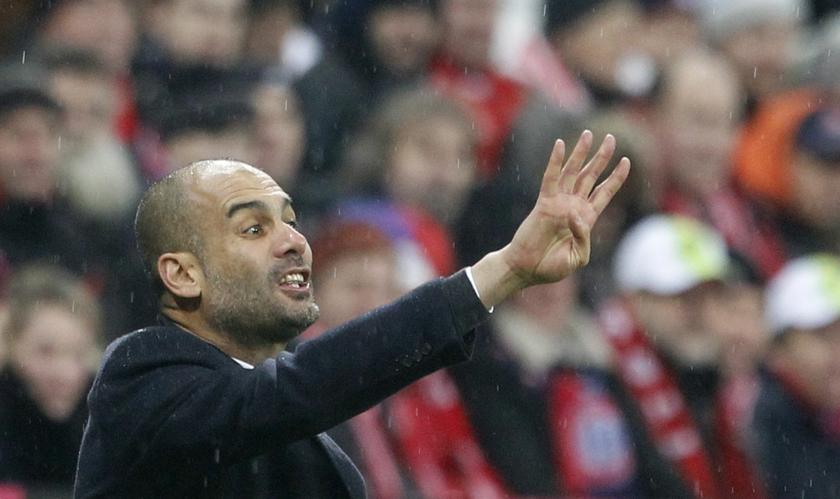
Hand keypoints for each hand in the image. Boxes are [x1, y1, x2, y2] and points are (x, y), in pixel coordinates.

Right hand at [471, 131, 629, 306]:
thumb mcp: (579, 257)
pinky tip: (560, 144)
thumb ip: (584, 237)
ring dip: (581, 153)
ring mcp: (559, 202)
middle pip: (591, 176)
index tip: (626, 161)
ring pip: (573, 172)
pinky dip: (555, 161)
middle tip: (611, 138)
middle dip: (602, 157)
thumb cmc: (552, 267)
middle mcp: (574, 206)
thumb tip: (577, 215)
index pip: (605, 192)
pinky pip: (551, 178)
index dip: (616, 177)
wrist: (527, 269)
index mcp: (586, 218)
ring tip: (589, 134)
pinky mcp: (544, 202)